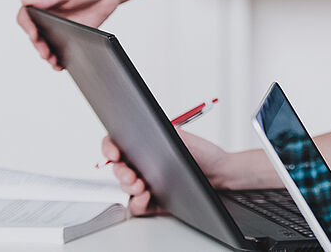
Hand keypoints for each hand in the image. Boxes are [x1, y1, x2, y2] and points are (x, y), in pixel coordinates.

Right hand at [18, 0, 121, 69]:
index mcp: (43, 1)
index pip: (26, 16)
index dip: (27, 26)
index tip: (34, 35)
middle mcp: (49, 15)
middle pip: (36, 34)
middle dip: (38, 45)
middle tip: (45, 53)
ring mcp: (61, 26)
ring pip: (48, 43)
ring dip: (48, 54)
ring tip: (53, 61)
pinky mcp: (74, 34)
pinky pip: (64, 48)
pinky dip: (62, 57)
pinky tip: (63, 64)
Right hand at [103, 130, 232, 215]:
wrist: (220, 173)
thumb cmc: (204, 154)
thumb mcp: (187, 138)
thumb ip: (169, 133)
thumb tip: (154, 124)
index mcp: (145, 147)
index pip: (118, 145)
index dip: (110, 148)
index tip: (114, 153)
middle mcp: (142, 165)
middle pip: (118, 169)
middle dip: (121, 173)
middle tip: (132, 175)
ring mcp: (146, 183)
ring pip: (125, 188)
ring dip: (129, 188)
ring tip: (142, 185)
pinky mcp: (153, 200)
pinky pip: (137, 205)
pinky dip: (138, 203)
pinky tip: (146, 197)